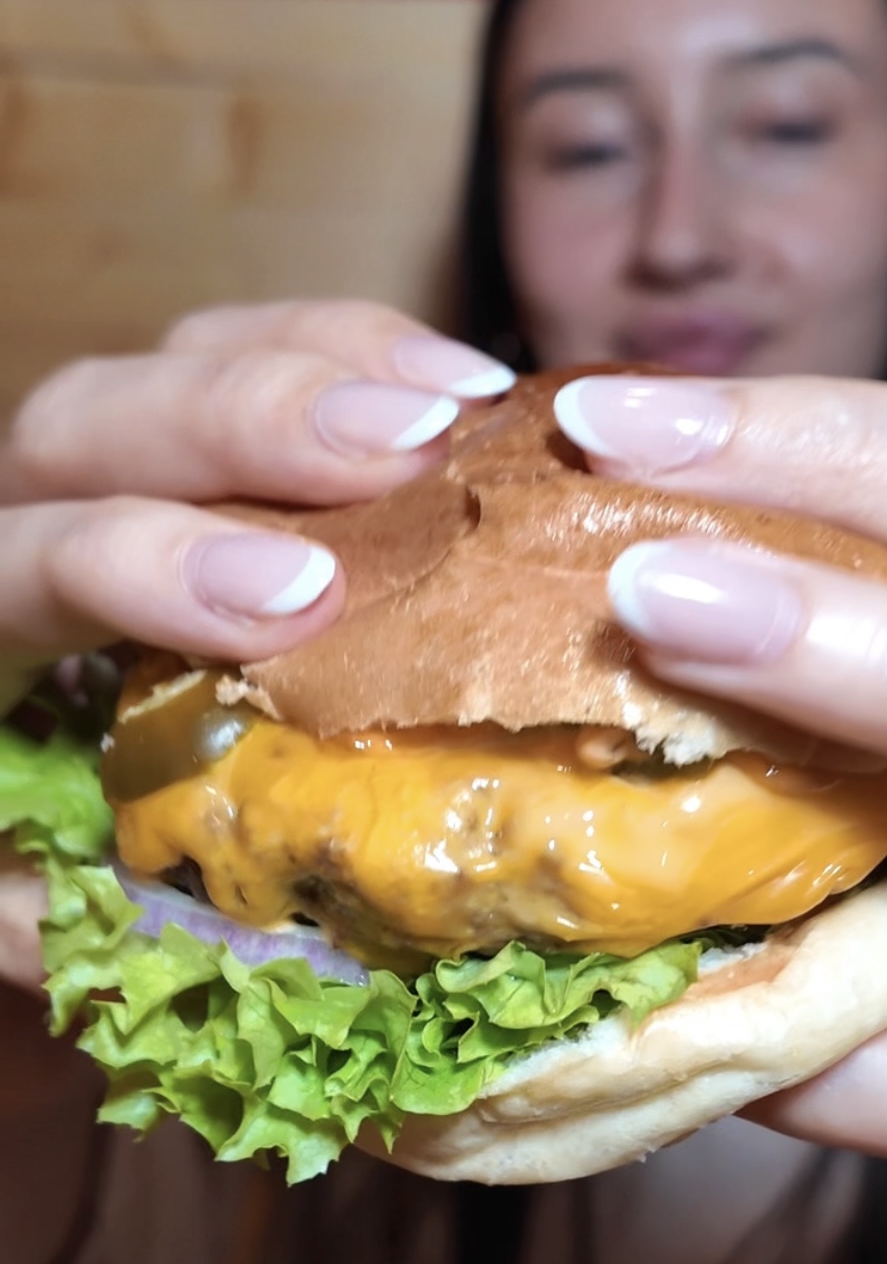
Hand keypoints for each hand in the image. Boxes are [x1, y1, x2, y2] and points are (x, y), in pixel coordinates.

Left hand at [0, 298, 513, 978]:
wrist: (9, 743)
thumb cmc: (11, 820)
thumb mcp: (0, 883)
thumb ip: (22, 909)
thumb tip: (119, 919)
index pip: (28, 558)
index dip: (148, 562)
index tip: (294, 601)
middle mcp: (22, 504)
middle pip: (94, 411)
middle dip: (252, 422)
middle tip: (405, 449)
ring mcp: (115, 451)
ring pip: (185, 349)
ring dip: (328, 363)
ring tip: (463, 405)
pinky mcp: (196, 433)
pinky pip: (262, 344)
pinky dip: (361, 353)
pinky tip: (464, 388)